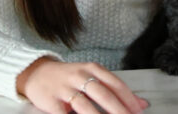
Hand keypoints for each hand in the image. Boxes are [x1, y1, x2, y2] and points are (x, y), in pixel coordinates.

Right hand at [16, 57, 148, 113]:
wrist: (36, 73)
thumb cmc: (68, 77)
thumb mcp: (91, 77)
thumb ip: (115, 90)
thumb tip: (141, 104)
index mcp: (92, 68)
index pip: (115, 84)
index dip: (128, 99)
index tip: (138, 111)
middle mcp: (79, 76)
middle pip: (103, 94)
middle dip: (118, 110)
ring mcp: (65, 88)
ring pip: (85, 105)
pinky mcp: (52, 101)